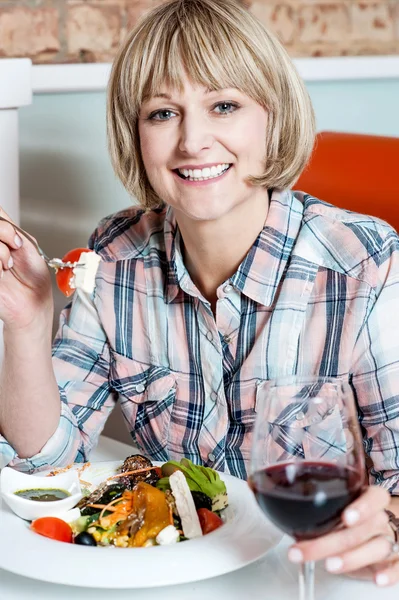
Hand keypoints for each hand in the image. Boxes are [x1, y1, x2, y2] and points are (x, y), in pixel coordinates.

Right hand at [0, 208, 52, 330]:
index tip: (16, 239)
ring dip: (1, 252)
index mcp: (0, 235)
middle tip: (15, 247)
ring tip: (8, 265)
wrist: (34, 302)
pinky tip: (1, 275)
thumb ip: (9, 227)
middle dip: (5, 232)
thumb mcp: (26, 243)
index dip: (3, 224)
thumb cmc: (32, 276)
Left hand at [288, 486, 398, 586]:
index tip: (346, 518)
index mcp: (369, 498)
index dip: (362, 507)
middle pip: (361, 529)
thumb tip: (280, 511)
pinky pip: (398, 566)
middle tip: (308, 550)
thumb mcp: (336, 506)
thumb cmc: (350, 514)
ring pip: (377, 547)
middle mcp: (380, 518)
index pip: (374, 497)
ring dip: (352, 558)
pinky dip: (390, 573)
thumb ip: (319, 508)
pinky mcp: (394, 560)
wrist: (376, 528)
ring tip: (330, 565)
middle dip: (331, 541)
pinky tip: (377, 579)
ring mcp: (388, 539)